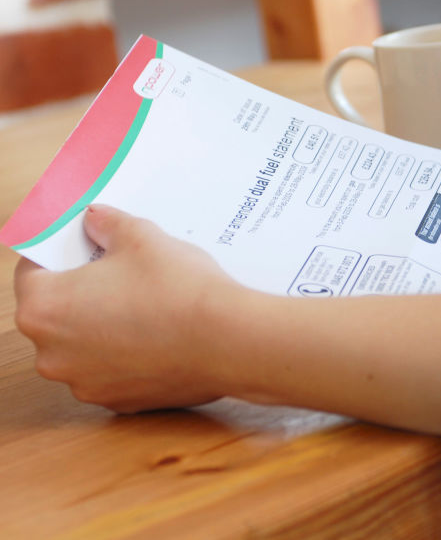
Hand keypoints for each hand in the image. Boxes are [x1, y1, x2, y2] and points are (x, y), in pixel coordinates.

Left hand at [14, 205, 236, 412]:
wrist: (229, 340)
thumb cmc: (179, 289)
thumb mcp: (142, 237)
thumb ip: (109, 225)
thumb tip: (95, 219)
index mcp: (44, 308)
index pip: (31, 272)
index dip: (58, 253)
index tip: (82, 246)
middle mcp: (52, 353)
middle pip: (55, 313)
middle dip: (81, 292)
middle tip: (118, 272)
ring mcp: (84, 382)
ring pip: (83, 345)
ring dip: (103, 327)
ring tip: (144, 306)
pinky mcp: (117, 401)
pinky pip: (112, 370)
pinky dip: (128, 354)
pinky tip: (159, 335)